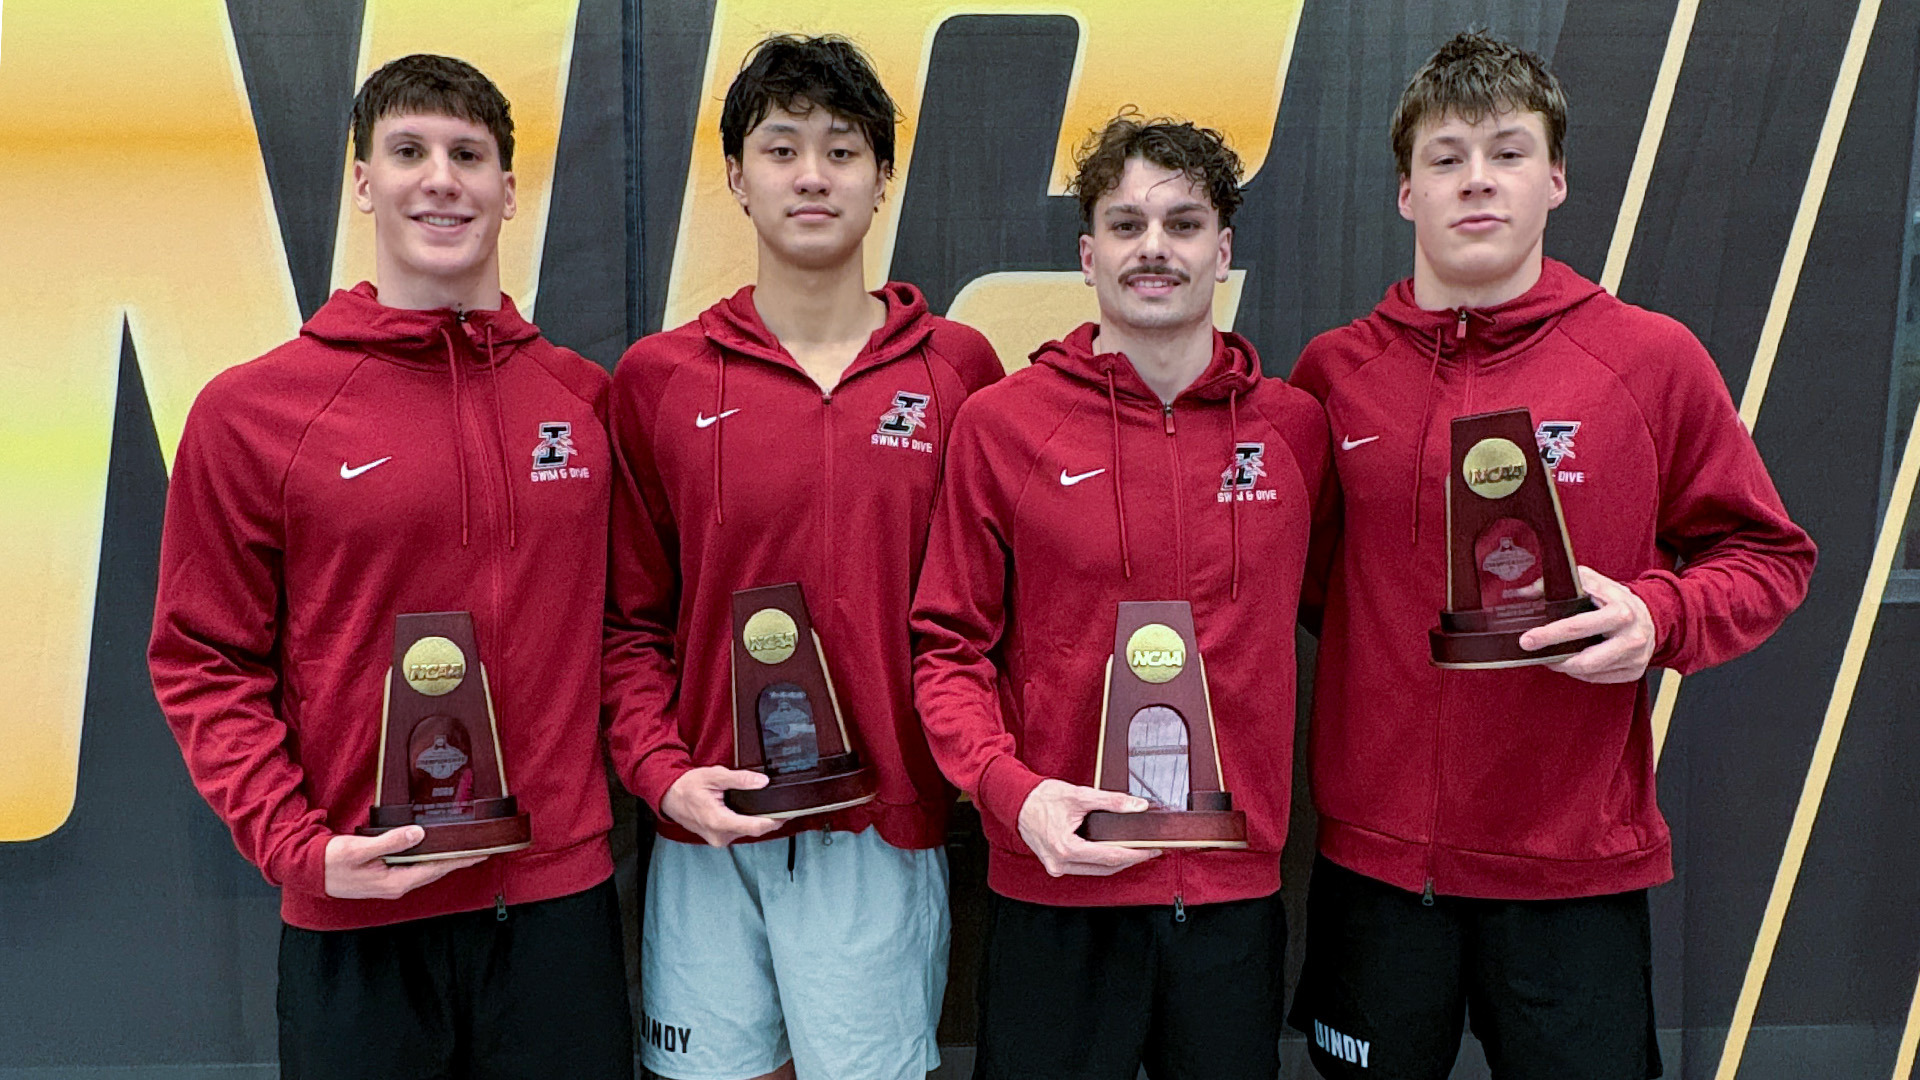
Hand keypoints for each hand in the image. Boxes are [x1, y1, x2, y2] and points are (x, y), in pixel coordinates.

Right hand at [323, 827, 485, 899]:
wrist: (308, 871)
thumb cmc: (330, 861)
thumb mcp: (359, 849)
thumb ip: (390, 842)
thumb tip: (418, 834)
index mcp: (395, 882)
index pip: (436, 869)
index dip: (459, 860)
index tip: (480, 852)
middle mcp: (396, 885)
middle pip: (435, 871)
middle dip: (458, 860)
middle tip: (481, 848)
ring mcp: (390, 882)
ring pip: (425, 870)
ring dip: (445, 859)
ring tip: (464, 848)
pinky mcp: (385, 875)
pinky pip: (414, 867)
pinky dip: (428, 858)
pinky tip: (434, 849)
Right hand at [660, 766, 783, 846]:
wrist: (668, 796)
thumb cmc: (688, 786)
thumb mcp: (714, 776)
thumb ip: (740, 779)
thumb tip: (762, 782)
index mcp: (719, 821)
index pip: (755, 827)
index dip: (774, 821)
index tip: (789, 814)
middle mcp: (720, 836)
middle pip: (754, 830)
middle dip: (770, 820)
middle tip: (785, 806)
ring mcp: (718, 839)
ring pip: (746, 831)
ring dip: (758, 821)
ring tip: (771, 807)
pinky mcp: (717, 838)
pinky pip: (738, 831)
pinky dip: (747, 822)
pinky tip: (753, 812)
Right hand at [1016, 779, 1161, 876]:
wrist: (1016, 801)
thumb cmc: (1041, 798)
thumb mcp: (1080, 796)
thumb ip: (1111, 802)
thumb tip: (1137, 806)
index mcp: (1066, 849)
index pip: (1110, 857)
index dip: (1135, 854)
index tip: (1152, 850)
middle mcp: (1060, 864)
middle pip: (1105, 868)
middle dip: (1129, 860)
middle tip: (1149, 850)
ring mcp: (1056, 867)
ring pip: (1095, 870)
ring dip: (1115, 862)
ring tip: (1134, 850)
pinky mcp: (1055, 864)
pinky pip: (1084, 867)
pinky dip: (1099, 860)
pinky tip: (1111, 851)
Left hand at [1517, 565, 1656, 683]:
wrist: (1652, 614)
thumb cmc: (1615, 598)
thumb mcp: (1592, 582)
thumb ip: (1559, 584)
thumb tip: (1526, 593)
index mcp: (1620, 612)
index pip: (1578, 626)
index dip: (1549, 634)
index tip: (1528, 639)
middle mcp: (1631, 637)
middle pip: (1584, 659)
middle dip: (1553, 658)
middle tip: (1531, 652)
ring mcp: (1634, 657)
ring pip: (1589, 671)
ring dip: (1564, 666)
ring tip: (1549, 656)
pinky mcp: (1634, 671)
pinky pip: (1598, 678)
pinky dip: (1580, 672)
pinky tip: (1570, 661)